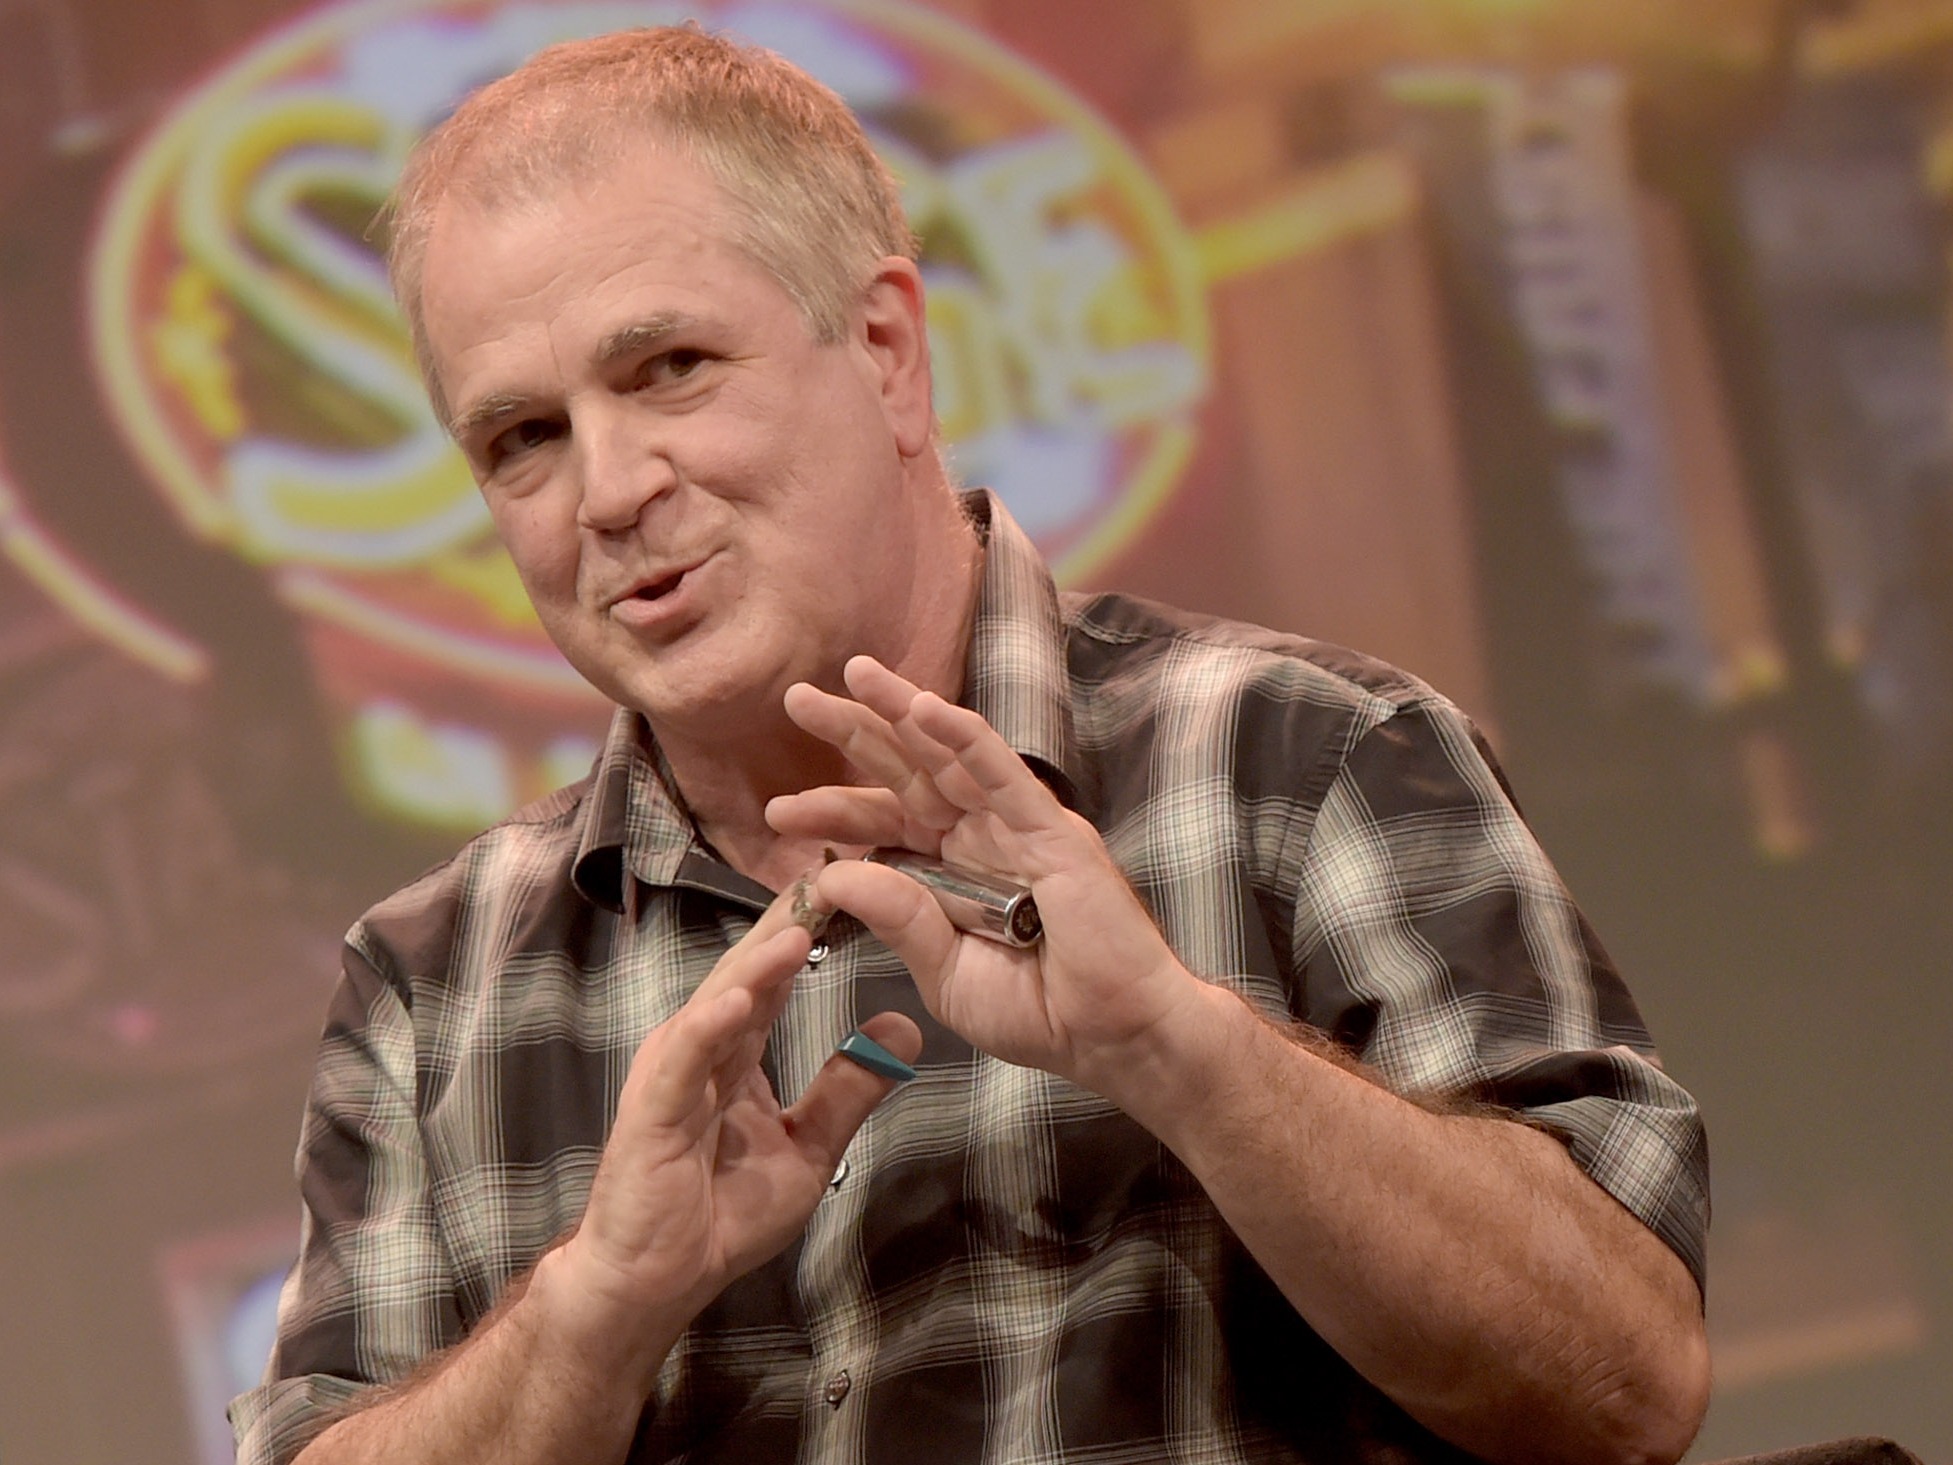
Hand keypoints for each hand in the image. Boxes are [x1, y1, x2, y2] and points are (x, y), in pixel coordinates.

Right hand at [546, 879, 919, 1375]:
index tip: (856, 885)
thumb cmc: (720, 1213)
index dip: (814, 931)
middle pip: (749, 972)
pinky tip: (743, 1000)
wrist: (655, 1277)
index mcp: (735, 1048)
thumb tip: (904, 1028)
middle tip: (832, 872)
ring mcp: (674, 1071)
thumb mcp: (808, 1147)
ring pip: (720, 1002)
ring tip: (801, 923)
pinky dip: (713, 1025)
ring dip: (758, 964)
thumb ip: (848, 1089)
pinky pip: (686, 1058)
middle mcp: (702, 1045)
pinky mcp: (655, 1106)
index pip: (777, 977)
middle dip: (788, 923)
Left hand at [767, 655, 1199, 1090]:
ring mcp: (1014, 827)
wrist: (1110, 1036)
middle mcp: (977, 838)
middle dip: (854, 731)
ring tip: (854, 673)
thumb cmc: (1038, 1012)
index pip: (881, 824)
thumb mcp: (944, 975)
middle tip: (798, 696)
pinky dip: (963, 737)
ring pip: (948, 755)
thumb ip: (899, 922)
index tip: (776, 812)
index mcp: (948, 872)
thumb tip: (838, 875)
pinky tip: (924, 708)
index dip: (831, 810)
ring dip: (902, 710)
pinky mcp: (1050, 829)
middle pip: (905, 772)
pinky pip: (1000, 772)